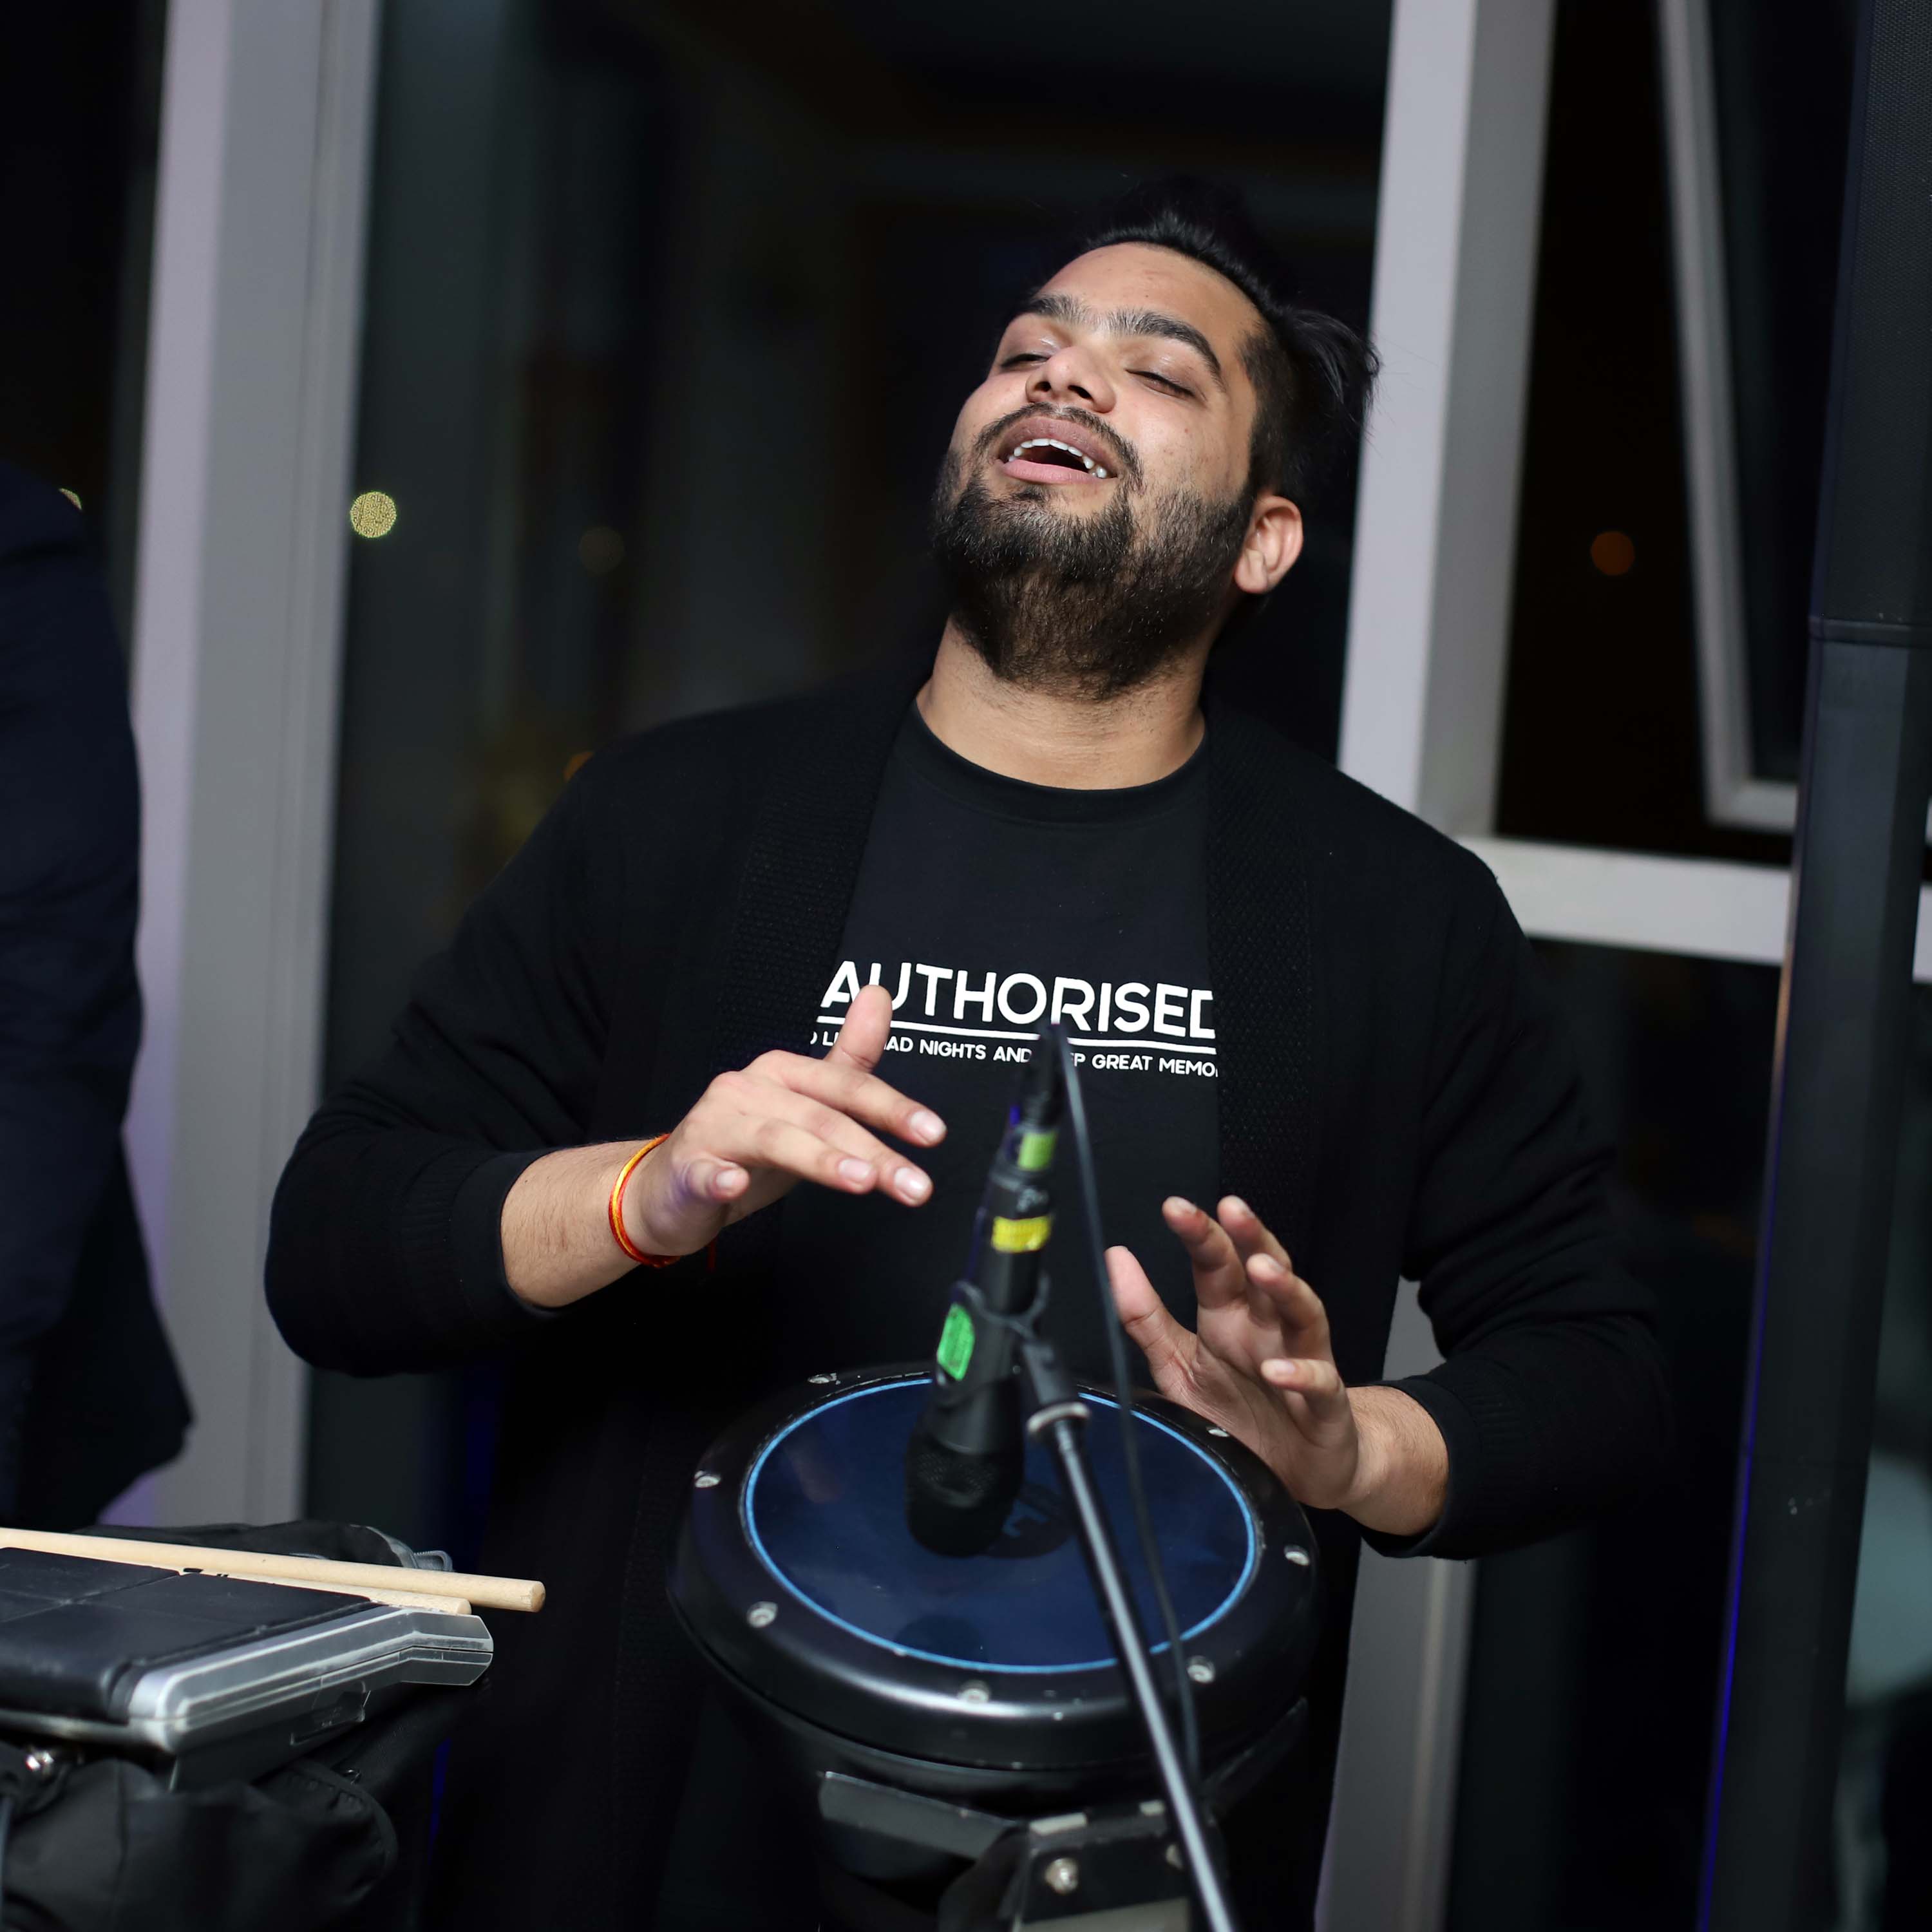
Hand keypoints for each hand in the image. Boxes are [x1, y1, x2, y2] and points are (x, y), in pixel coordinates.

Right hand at [623, 984, 943, 1257]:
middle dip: (874, 1151)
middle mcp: (748, 1088)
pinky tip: (736, 1186)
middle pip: (821, 1117)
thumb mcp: (807, 1107)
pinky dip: (721, 1177)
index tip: (933, 1133)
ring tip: (862, 1180)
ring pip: (775, 1139)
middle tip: (914, 1184)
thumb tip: (879, 995)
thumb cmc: (746, 1147)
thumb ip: (849, 1060)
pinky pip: (706, 1171)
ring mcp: (714, 1125)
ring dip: (821, 1159)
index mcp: (782, 1072)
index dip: (893, 1107)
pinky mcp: (687, 1166)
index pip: (847, 1084)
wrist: (670, 1190)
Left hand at [1107, 1196, 1444, 1535]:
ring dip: (1284, 1288)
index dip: (1199, 1234)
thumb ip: (1144, 1316)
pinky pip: (1320, 1383)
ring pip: (1302, 1312)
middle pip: (1264, 1271)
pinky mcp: (1324, 1405)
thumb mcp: (1177, 1365)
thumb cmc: (1238, 1413)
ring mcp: (1301, 1360)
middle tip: (1231, 1209)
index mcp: (1228, 1318)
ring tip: (1260, 1268)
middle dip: (1249, 1237)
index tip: (1174, 1208)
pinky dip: (1301, 1373)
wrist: (1297, 1467)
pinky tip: (1278, 1368)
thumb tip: (1116, 1258)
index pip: (1215, 1264)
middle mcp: (1266, 1330)